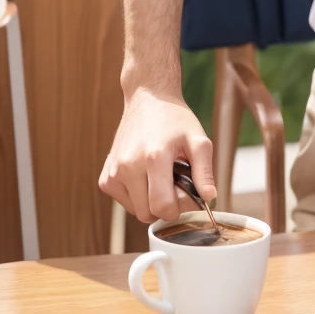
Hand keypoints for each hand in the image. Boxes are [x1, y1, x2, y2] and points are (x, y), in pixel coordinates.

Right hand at [99, 85, 216, 224]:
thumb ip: (204, 171)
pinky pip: (125, 202)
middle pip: (148, 213)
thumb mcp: (198, 141)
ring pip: (136, 211)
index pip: (163, 207)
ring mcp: (113, 173)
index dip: (180, 208)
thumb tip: (209, 197)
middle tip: (175, 182)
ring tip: (160, 175)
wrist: (148, 99)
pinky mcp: (105, 179)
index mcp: (154, 158)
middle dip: (166, 205)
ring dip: (151, 201)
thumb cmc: (176, 120)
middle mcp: (128, 166)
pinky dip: (138, 196)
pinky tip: (146, 175)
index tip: (187, 192)